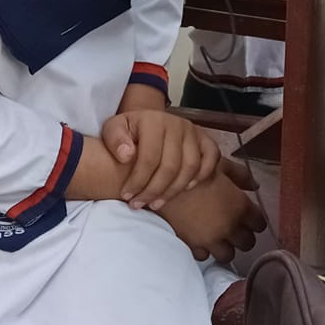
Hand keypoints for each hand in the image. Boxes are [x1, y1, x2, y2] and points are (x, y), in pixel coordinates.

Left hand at [100, 107, 220, 208]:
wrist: (147, 123)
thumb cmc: (129, 131)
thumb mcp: (113, 129)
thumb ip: (114, 139)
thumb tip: (126, 155)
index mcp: (154, 120)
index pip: (149, 157)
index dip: (138, 180)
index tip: (127, 196)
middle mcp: (177, 124)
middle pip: (171, 166)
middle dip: (154, 190)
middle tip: (140, 204)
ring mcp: (193, 132)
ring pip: (190, 167)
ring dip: (174, 190)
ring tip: (157, 203)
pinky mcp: (205, 139)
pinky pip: (211, 159)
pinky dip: (201, 176)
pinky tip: (185, 189)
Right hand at [155, 161, 265, 263]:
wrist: (161, 181)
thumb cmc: (193, 167)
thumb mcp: (219, 164)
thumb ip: (241, 175)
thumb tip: (255, 186)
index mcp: (240, 206)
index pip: (259, 223)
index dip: (255, 219)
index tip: (249, 215)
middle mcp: (229, 227)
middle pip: (247, 243)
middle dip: (243, 235)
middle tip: (235, 225)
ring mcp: (210, 240)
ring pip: (228, 255)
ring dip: (226, 246)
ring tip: (218, 235)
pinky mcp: (192, 246)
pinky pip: (204, 256)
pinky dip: (204, 249)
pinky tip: (200, 238)